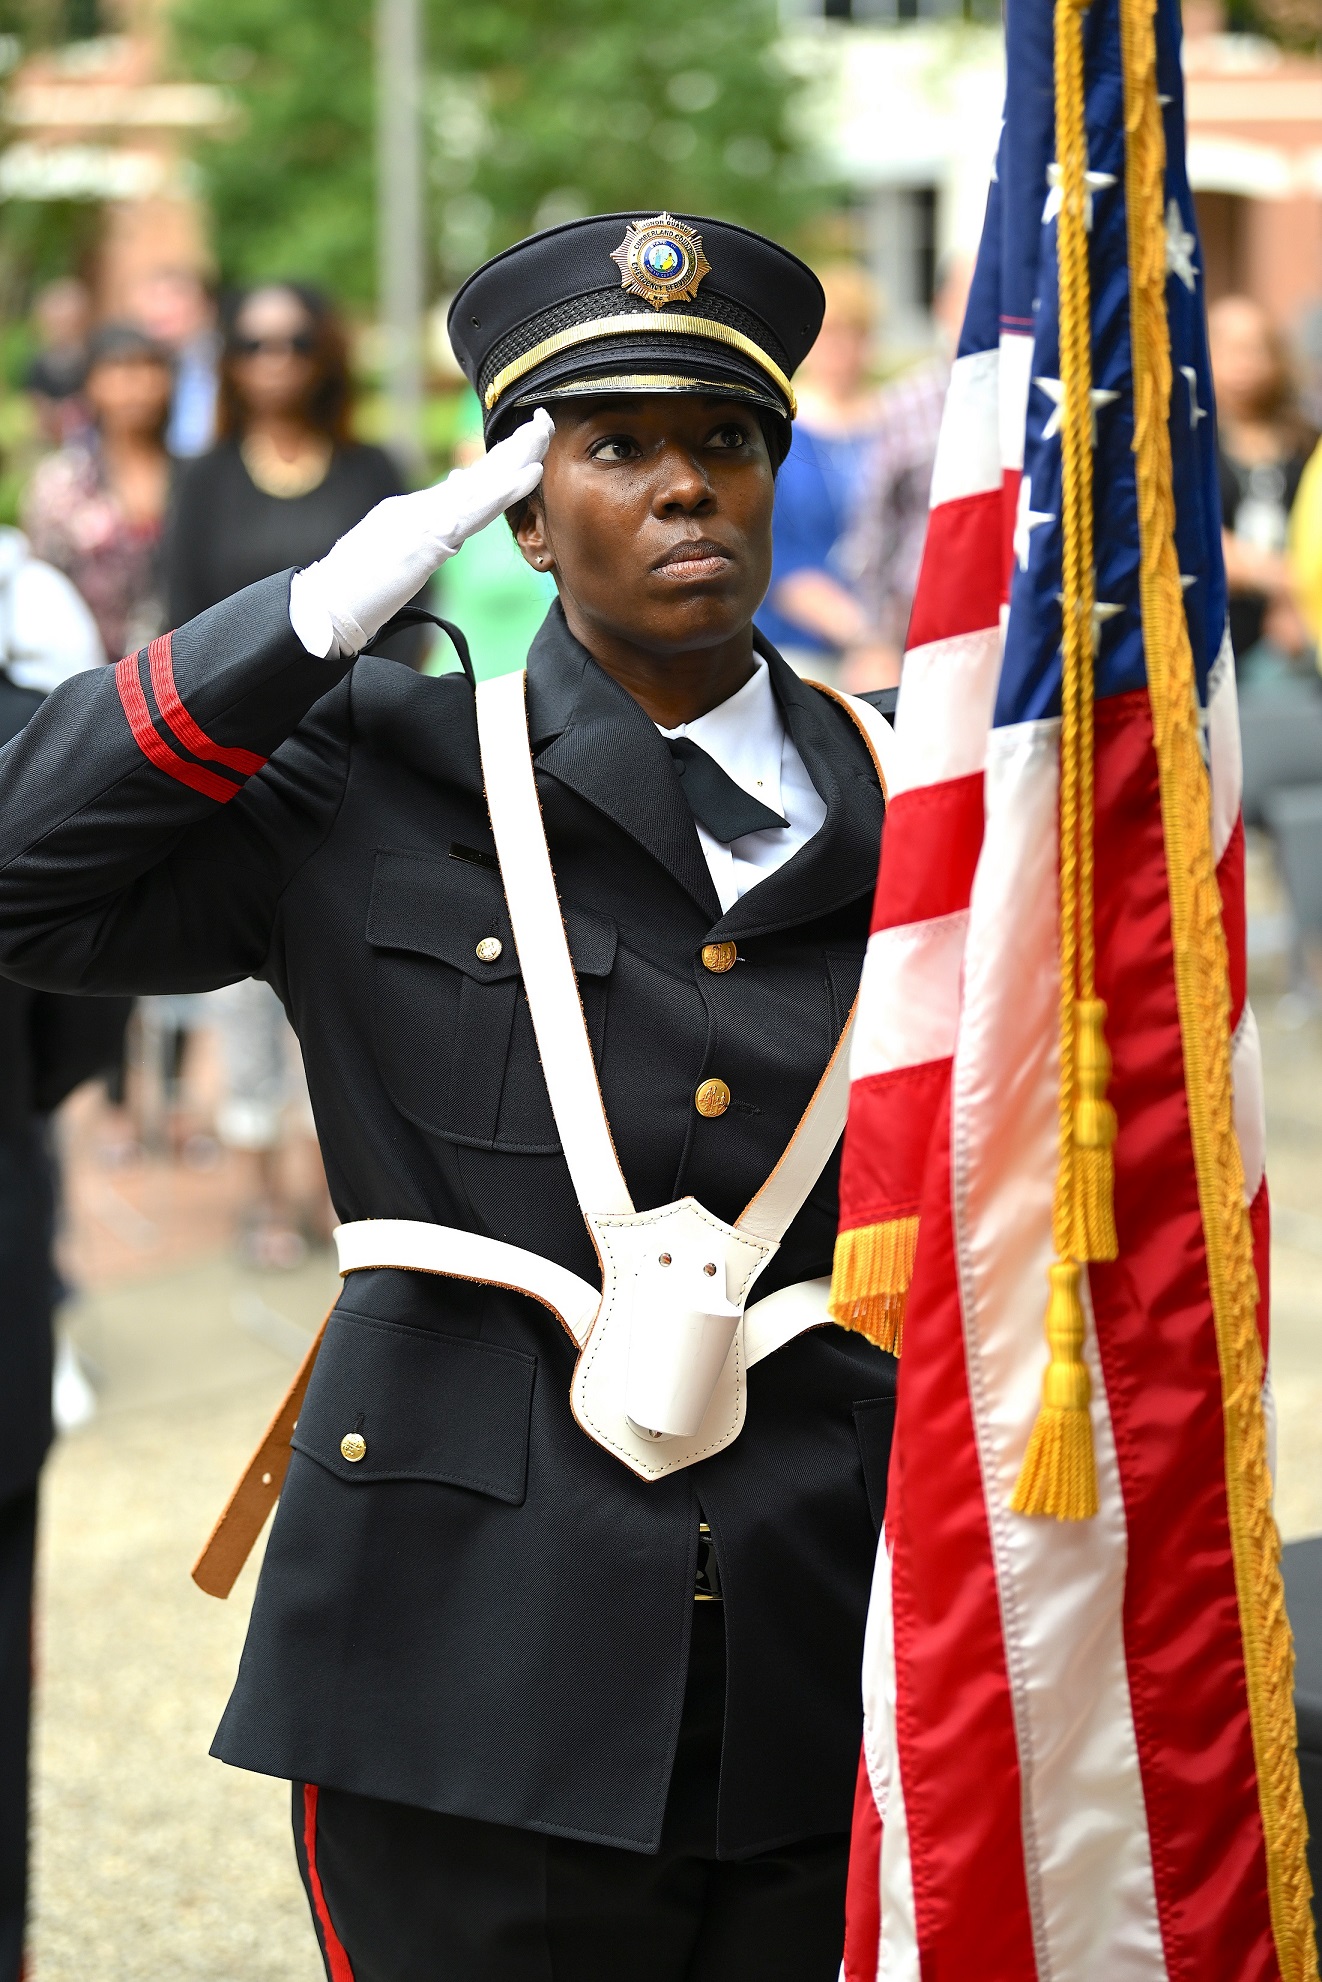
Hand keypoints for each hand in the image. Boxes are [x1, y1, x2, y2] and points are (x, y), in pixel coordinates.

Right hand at [289, 408, 552, 657]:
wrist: (325, 604)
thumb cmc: (351, 587)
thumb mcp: (387, 552)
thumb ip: (417, 534)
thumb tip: (441, 516)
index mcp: (413, 512)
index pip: (464, 486)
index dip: (495, 465)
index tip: (522, 446)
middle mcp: (421, 508)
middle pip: (476, 476)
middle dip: (512, 450)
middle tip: (542, 423)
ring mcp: (424, 519)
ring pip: (480, 485)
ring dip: (514, 459)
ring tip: (541, 435)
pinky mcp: (429, 538)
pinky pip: (475, 511)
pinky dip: (505, 490)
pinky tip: (528, 475)